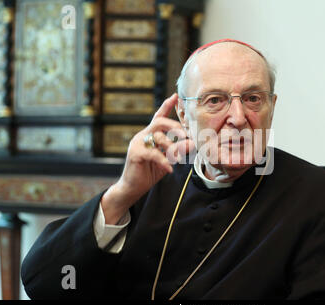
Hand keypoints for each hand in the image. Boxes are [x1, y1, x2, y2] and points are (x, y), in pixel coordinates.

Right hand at [101, 93, 194, 223]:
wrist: (132, 188)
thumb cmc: (149, 172)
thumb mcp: (167, 161)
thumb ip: (178, 152)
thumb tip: (192, 143)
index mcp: (150, 135)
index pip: (159, 117)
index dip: (167, 106)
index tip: (175, 96)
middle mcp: (143, 136)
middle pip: (160, 122)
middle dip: (175, 127)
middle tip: (186, 136)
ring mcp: (137, 143)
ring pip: (158, 137)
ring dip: (172, 147)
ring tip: (178, 159)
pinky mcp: (135, 153)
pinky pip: (154, 153)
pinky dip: (164, 161)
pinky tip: (170, 169)